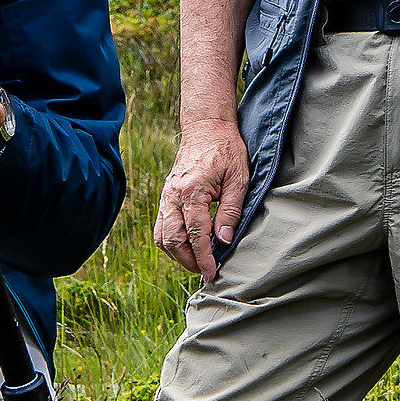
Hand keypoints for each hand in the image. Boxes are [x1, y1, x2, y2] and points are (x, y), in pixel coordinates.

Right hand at [155, 117, 248, 279]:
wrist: (206, 127)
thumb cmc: (226, 150)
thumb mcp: (238, 179)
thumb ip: (230, 211)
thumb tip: (224, 240)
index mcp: (192, 191)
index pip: (195, 234)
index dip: (203, 257)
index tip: (212, 272)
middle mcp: (173, 196)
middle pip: (173, 240)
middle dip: (189, 260)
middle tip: (206, 271)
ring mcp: (166, 196)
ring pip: (162, 236)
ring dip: (177, 254)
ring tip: (197, 261)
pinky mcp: (166, 196)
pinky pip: (161, 226)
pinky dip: (171, 242)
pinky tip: (187, 246)